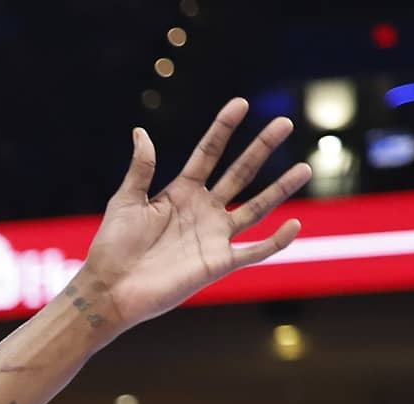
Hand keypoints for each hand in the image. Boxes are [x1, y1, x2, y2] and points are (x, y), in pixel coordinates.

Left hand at [75, 100, 308, 333]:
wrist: (109, 290)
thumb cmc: (112, 248)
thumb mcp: (124, 201)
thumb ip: (140, 169)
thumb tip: (141, 131)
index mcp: (180, 193)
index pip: (209, 154)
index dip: (223, 129)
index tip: (240, 103)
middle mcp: (202, 211)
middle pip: (240, 173)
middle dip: (261, 148)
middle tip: (284, 123)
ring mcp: (213, 237)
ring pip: (256, 208)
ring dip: (280, 189)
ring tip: (305, 168)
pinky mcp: (218, 264)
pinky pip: (255, 252)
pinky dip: (276, 242)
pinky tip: (294, 225)